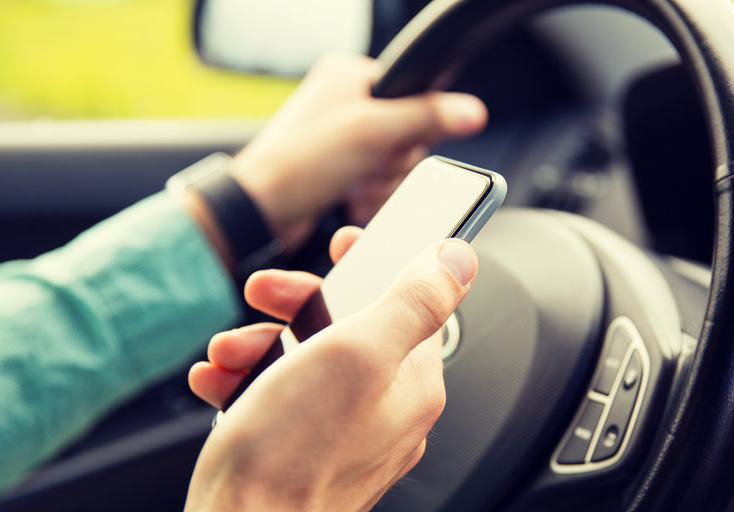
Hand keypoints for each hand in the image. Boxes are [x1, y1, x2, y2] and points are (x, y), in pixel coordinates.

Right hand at [175, 231, 478, 511]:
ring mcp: (345, 439)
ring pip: (307, 363)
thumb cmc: (292, 457)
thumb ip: (414, 302)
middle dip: (297, 305)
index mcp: (412, 385)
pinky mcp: (305, 458)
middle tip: (262, 294)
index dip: (377, 264)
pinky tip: (218, 385)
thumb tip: (459, 261)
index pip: (411, 304)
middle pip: (351, 329)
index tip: (346, 242)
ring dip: (261, 345)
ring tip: (228, 355)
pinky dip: (247, 384)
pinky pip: (281, 402)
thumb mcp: (357, 355)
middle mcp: (387, 413)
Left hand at [230, 54, 487, 250]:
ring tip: (350, 187)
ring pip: (395, 167)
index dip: (411, 125)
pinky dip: (368, 199)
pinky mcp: (341, 175)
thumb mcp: (373, 132)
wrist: (261, 213)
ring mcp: (343, 143)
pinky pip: (378, 187)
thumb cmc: (299, 163)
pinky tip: (346, 200)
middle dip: (390, 163)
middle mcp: (346, 105)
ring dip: (379, 186)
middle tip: (364, 167)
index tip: (392, 141)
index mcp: (349, 76)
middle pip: (408, 136)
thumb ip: (427, 117)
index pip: (413, 93)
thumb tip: (473, 111)